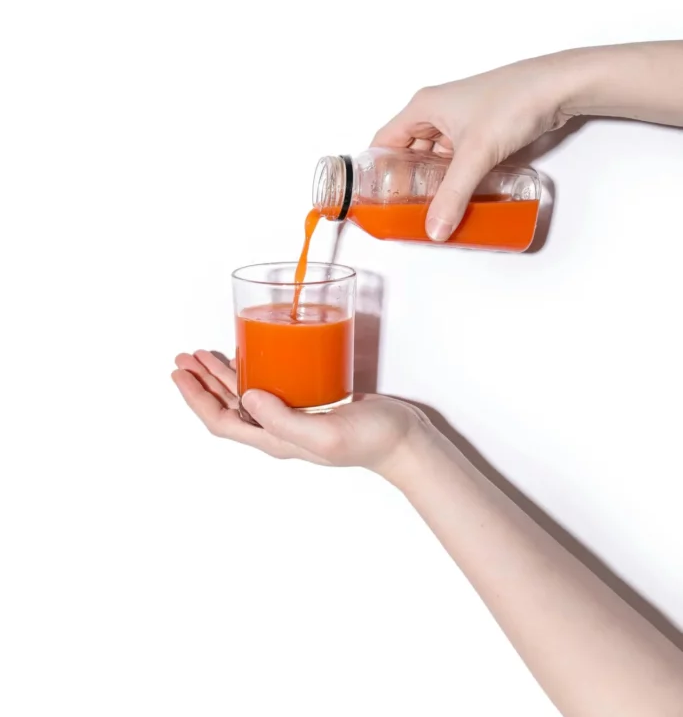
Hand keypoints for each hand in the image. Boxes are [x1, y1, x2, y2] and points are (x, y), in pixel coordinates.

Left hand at [172, 350, 429, 478]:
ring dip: (219, 375)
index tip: (180, 374)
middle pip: (226, 407)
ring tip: (201, 354)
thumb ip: (284, 421)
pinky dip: (249, 369)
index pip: (222, 421)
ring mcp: (292, 415)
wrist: (404, 439)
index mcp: (276, 439)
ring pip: (243, 394)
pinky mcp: (307, 401)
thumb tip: (247, 398)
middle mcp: (278, 429)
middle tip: (183, 358)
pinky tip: (246, 356)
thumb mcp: (326, 433)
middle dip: (201, 383)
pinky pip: (267, 384)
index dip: (196, 399)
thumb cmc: (372, 439)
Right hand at [372, 50, 583, 239]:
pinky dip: (455, 177)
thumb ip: (453, 195)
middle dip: (407, 182)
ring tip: (430, 209)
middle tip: (405, 211)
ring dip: (434, 181)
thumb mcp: (476, 153)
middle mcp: (437, 111)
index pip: (384, 142)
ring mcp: (460, 121)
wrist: (557, 88)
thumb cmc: (514, 101)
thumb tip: (435, 228)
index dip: (376, 170)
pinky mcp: (481, 130)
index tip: (375, 198)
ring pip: (435, 157)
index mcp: (423, 107)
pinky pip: (457, 158)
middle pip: (409, 152)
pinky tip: (459, 196)